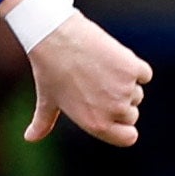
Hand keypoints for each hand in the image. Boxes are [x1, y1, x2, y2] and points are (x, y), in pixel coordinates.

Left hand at [18, 1, 151, 146]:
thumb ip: (43, 124)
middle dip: (119, 102)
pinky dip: (133, 67)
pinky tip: (113, 59)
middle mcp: (113, 111)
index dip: (123, 127)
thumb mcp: (47, 100)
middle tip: (96, 85)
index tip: (114, 115)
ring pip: (137, 93)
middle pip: (131, 114)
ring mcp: (125, 90)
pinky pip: (144, 74)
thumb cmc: (50, 70)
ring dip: (125, 83)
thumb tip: (30, 138)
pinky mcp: (132, 68)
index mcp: (96, 124)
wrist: (56, 37)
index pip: (129, 137)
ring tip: (100, 70)